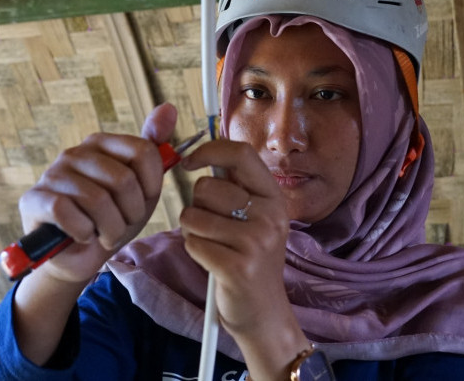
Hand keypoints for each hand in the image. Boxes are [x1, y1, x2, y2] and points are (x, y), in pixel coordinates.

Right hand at [17, 103, 176, 283]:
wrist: (79, 257)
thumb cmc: (112, 218)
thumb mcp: (142, 187)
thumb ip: (153, 147)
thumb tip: (169, 106)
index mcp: (101, 143)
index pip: (144, 152)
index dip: (151, 186)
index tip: (143, 201)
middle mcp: (75, 153)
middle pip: (123, 180)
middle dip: (130, 213)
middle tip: (121, 223)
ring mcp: (52, 174)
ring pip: (98, 200)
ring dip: (110, 229)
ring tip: (103, 234)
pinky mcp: (34, 199)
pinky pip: (69, 213)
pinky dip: (84, 233)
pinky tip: (81, 236)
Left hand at [179, 140, 291, 336]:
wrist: (264, 312)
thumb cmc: (250, 259)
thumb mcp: (255, 218)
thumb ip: (236, 187)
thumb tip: (203, 155)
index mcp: (274, 197)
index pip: (241, 154)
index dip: (210, 150)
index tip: (189, 162)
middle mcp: (270, 215)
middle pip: (206, 187)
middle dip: (197, 205)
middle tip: (214, 227)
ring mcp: (256, 242)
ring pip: (193, 215)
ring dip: (193, 231)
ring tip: (213, 246)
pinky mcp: (237, 267)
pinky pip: (192, 242)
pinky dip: (194, 251)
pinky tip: (212, 262)